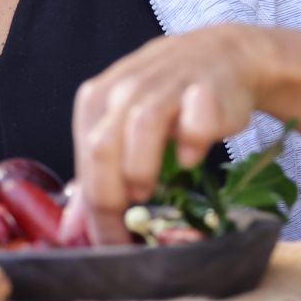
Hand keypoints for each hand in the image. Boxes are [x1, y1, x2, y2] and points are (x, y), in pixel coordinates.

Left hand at [72, 25, 270, 244]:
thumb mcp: (125, 123)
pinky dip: (191, 142)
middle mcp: (126, 86)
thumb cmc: (169, 96)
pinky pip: (195, 120)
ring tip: (146, 192)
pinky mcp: (206, 88)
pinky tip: (190, 157)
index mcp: (97, 97)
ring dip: (140, 168)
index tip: (108, 243)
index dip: (92, 209)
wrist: (224, 57)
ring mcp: (167, 84)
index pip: (85, 158)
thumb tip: (75, 227)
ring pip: (141, 126)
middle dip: (109, 197)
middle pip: (103, 146)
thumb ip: (101, 169)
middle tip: (124, 232)